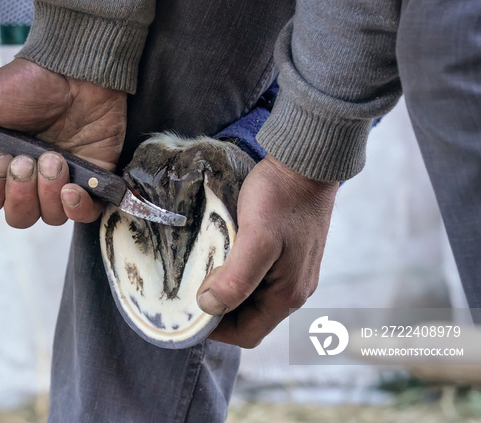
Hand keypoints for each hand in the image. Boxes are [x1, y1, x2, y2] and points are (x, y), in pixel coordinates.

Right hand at [0, 58, 126, 226]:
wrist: (80, 70)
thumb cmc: (30, 82)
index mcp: (1, 163)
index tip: (1, 160)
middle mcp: (31, 177)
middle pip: (18, 217)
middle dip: (21, 194)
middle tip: (28, 160)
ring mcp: (63, 180)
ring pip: (49, 218)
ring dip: (49, 193)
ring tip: (56, 160)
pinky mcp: (92, 180)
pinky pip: (83, 216)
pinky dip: (77, 209)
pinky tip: (73, 188)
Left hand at [196, 155, 338, 347]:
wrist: (307, 162)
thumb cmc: (281, 197)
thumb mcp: (257, 238)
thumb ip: (237, 278)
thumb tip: (209, 306)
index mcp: (288, 294)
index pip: (248, 334)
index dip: (217, 331)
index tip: (188, 313)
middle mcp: (294, 289)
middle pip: (250, 318)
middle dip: (219, 311)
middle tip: (188, 292)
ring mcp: (292, 272)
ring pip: (252, 298)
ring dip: (226, 292)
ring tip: (199, 274)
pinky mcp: (288, 255)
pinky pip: (258, 278)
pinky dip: (236, 276)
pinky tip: (220, 258)